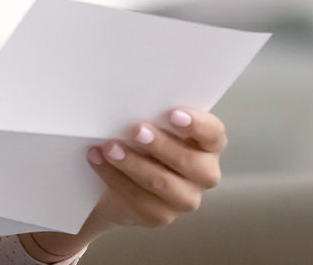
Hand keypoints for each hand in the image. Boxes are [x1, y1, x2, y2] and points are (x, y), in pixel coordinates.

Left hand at [19, 108, 226, 261]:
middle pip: (191, 163)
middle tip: (136, 129)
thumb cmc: (139, 143)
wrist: (113, 182)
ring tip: (110, 147)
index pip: (214, 134)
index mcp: (207, 146)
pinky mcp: (161, 216)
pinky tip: (98, 160)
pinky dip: (115, 178)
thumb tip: (132, 97)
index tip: (173, 114)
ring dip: (133, 164)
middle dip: (162, 145)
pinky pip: (140, 200)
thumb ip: (151, 115)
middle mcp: (203, 173)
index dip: (198, 125)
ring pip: (163, 183)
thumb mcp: (149, 126)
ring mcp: (184, 198)